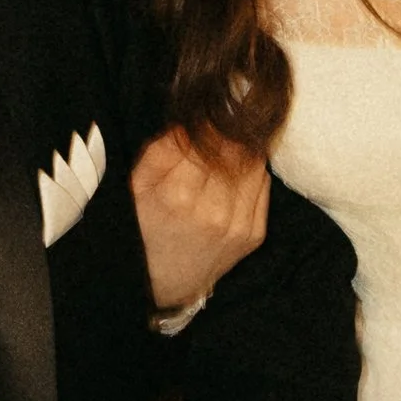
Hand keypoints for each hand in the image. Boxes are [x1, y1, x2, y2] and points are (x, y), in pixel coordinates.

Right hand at [132, 126, 268, 316]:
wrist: (161, 282)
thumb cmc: (145, 228)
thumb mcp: (137, 187)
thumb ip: (161, 150)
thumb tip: (190, 122)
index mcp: (178, 196)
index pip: (209, 141)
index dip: (210, 124)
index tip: (207, 117)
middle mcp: (214, 212)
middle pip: (236, 151)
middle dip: (228, 135)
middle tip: (219, 128)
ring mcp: (238, 225)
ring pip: (254, 165)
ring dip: (242, 152)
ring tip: (226, 152)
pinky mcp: (255, 235)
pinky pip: (263, 186)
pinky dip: (252, 173)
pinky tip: (235, 175)